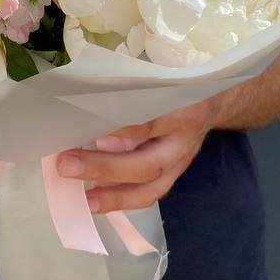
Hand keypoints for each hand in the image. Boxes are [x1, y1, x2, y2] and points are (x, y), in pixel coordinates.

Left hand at [56, 100, 216, 213]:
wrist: (213, 103)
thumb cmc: (176, 85)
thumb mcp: (161, 79)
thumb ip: (132, 90)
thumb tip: (84, 102)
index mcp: (182, 108)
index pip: (147, 121)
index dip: (115, 128)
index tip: (81, 127)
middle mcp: (183, 140)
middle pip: (147, 163)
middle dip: (105, 167)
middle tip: (67, 163)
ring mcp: (181, 163)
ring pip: (150, 188)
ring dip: (113, 195)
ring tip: (83, 198)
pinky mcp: (174, 176)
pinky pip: (149, 194)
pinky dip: (121, 200)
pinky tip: (94, 201)